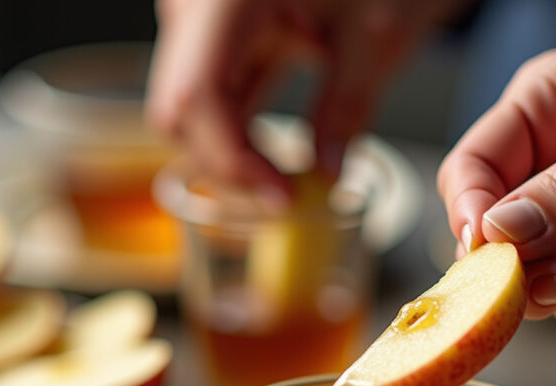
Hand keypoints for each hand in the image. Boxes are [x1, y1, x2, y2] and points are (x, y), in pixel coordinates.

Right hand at [149, 0, 460, 196]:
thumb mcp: (374, 33)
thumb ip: (346, 108)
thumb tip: (326, 175)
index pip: (197, 96)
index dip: (233, 159)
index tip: (280, 196)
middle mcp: (194, 4)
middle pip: (181, 104)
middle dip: (228, 160)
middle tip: (285, 196)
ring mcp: (197, 14)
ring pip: (192, 101)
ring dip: (236, 144)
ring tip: (288, 177)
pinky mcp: (212, 26)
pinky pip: (212, 84)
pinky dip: (243, 121)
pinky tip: (279, 147)